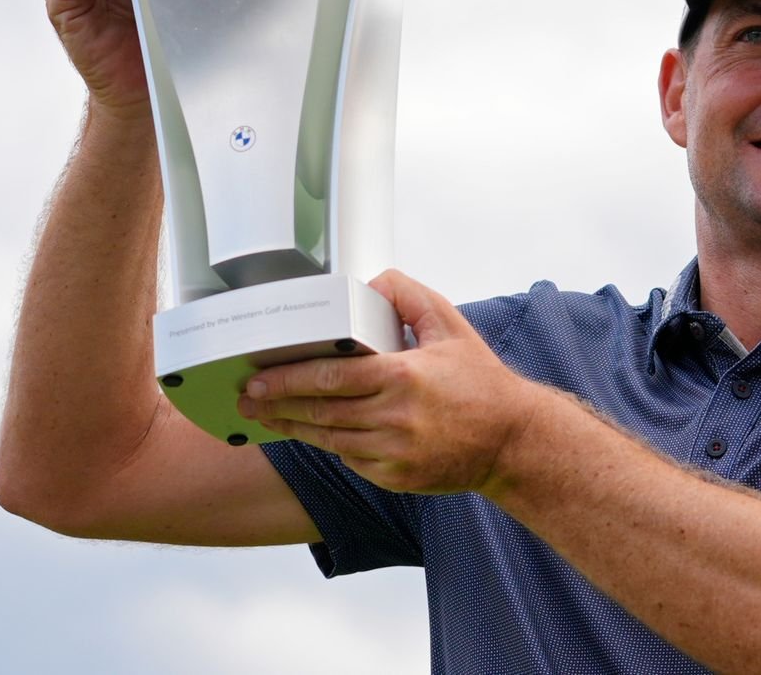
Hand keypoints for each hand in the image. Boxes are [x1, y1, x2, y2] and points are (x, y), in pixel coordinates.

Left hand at [238, 270, 547, 494]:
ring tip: (265, 415)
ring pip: (328, 439)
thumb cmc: (480, 382)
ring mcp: (394, 453)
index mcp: (404, 377)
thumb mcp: (451, 326)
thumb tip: (371, 283)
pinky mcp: (394, 477)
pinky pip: (349, 458)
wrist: (512, 441)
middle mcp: (396, 418)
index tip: (260, 377)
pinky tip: (311, 432)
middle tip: (248, 398)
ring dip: (293, 428)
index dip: (289, 378)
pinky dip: (329, 444)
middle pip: (320, 412)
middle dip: (277, 404)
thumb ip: (409, 296)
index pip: (331, 376)